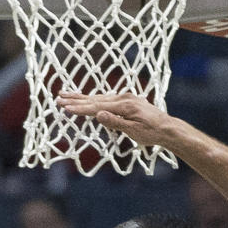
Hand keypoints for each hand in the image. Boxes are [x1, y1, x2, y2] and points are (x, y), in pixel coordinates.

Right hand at [55, 93, 171, 146]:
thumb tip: (98, 114)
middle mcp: (124, 98)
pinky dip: (94, 99)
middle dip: (75, 99)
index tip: (65, 108)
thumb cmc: (152, 133)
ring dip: (82, 97)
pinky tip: (87, 99)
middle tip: (58, 97)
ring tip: (66, 95)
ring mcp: (126, 97)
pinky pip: (106, 99)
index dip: (80, 108)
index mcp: (124, 105)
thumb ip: (115, 122)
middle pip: (95, 99)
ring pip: (99, 97)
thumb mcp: (134, 131)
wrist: (168, 128)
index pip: (97, 107)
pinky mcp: (128, 100)